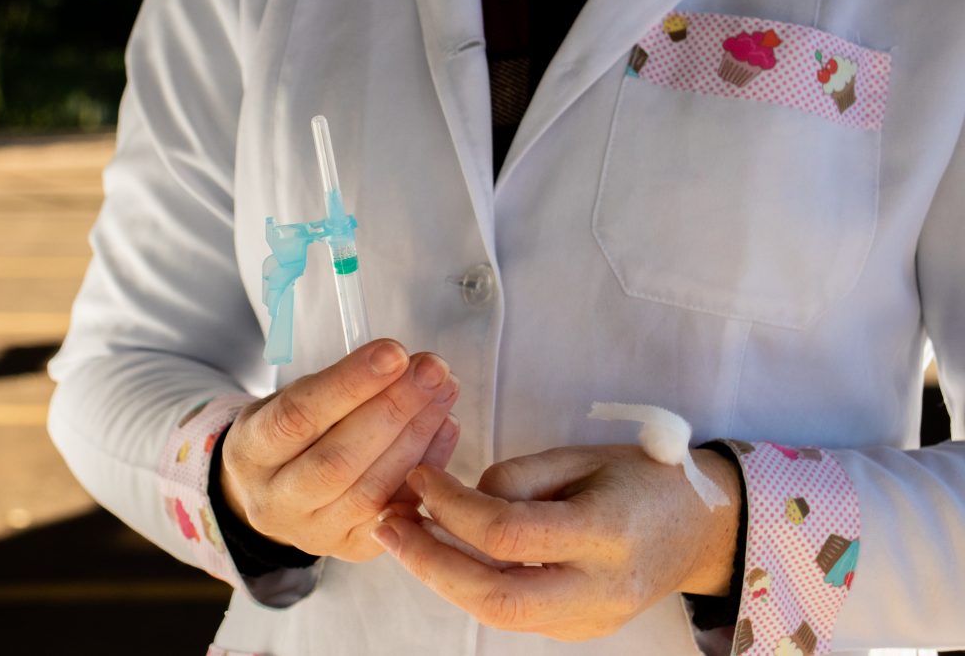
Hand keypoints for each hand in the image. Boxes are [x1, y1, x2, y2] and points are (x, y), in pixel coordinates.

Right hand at [220, 339, 459, 561]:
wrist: (276, 494)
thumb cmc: (291, 433)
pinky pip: (398, 510)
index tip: (394, 352)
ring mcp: (315, 533)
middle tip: (432, 370)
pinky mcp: (354, 548)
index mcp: (250, 454)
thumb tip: (400, 363)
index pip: (298, 417)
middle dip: (394, 408)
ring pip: (372, 491)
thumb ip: (336, 386)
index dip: (349, 384)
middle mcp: (276, 502)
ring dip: (418, 435)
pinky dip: (429, 465)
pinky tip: (446, 426)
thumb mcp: (290, 400)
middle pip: (338, 459)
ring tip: (444, 391)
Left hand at [372, 445, 740, 640]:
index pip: (507, 532)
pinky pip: (514, 614)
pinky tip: (447, 556)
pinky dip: (472, 585)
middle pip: (496, 597)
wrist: (700, 530)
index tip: (420, 477)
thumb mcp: (584, 457)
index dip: (451, 506)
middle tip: (387, 529)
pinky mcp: (580, 630)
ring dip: (443, 578)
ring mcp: (590, 620)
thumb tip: (462, 500)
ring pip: (499, 615)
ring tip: (405, 540)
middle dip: (430, 564)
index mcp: (605, 533)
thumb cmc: (643, 478)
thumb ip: (520, 476)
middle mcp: (598, 589)